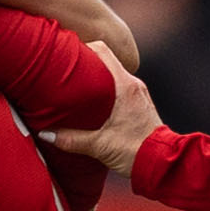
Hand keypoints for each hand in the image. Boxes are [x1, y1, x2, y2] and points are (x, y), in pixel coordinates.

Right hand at [46, 42, 164, 182]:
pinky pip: (119, 87)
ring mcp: (138, 94)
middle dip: (85, 63)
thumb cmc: (136, 152)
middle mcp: (134, 85)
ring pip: (112, 75)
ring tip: (75, 87)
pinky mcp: (139, 105)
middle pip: (106, 61)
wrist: (163, 164)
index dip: (83, 46)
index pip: (103, 51)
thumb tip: (46, 134)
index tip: (66, 52)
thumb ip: (71, 140)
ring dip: (95, 78)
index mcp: (125, 86)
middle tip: (64, 71)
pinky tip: (92, 103)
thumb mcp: (100, 146)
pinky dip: (105, 89)